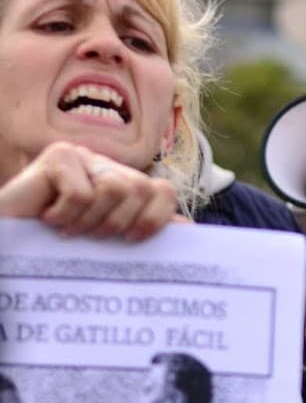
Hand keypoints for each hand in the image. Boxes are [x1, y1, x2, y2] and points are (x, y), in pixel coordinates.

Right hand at [0, 143, 177, 240]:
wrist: (15, 244)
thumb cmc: (62, 246)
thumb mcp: (111, 241)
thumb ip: (148, 230)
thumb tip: (190, 230)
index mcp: (126, 185)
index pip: (163, 191)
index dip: (155, 219)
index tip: (132, 240)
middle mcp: (108, 166)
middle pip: (142, 189)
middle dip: (118, 222)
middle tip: (92, 235)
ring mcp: (83, 156)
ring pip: (115, 188)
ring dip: (90, 220)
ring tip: (70, 227)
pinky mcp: (58, 155)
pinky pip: (81, 192)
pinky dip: (66, 215)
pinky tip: (49, 218)